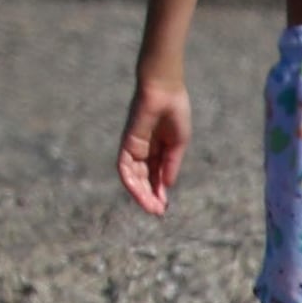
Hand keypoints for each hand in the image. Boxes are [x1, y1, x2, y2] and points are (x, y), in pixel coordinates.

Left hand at [117, 80, 187, 215]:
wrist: (165, 90)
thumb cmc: (174, 111)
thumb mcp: (177, 144)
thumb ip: (170, 164)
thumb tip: (166, 186)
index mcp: (158, 149)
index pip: (156, 176)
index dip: (159, 192)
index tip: (164, 207)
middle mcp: (144, 151)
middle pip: (144, 179)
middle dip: (149, 196)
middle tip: (157, 212)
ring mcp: (134, 147)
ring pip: (134, 177)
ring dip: (140, 193)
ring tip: (151, 207)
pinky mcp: (127, 142)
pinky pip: (124, 166)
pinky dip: (130, 180)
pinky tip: (139, 192)